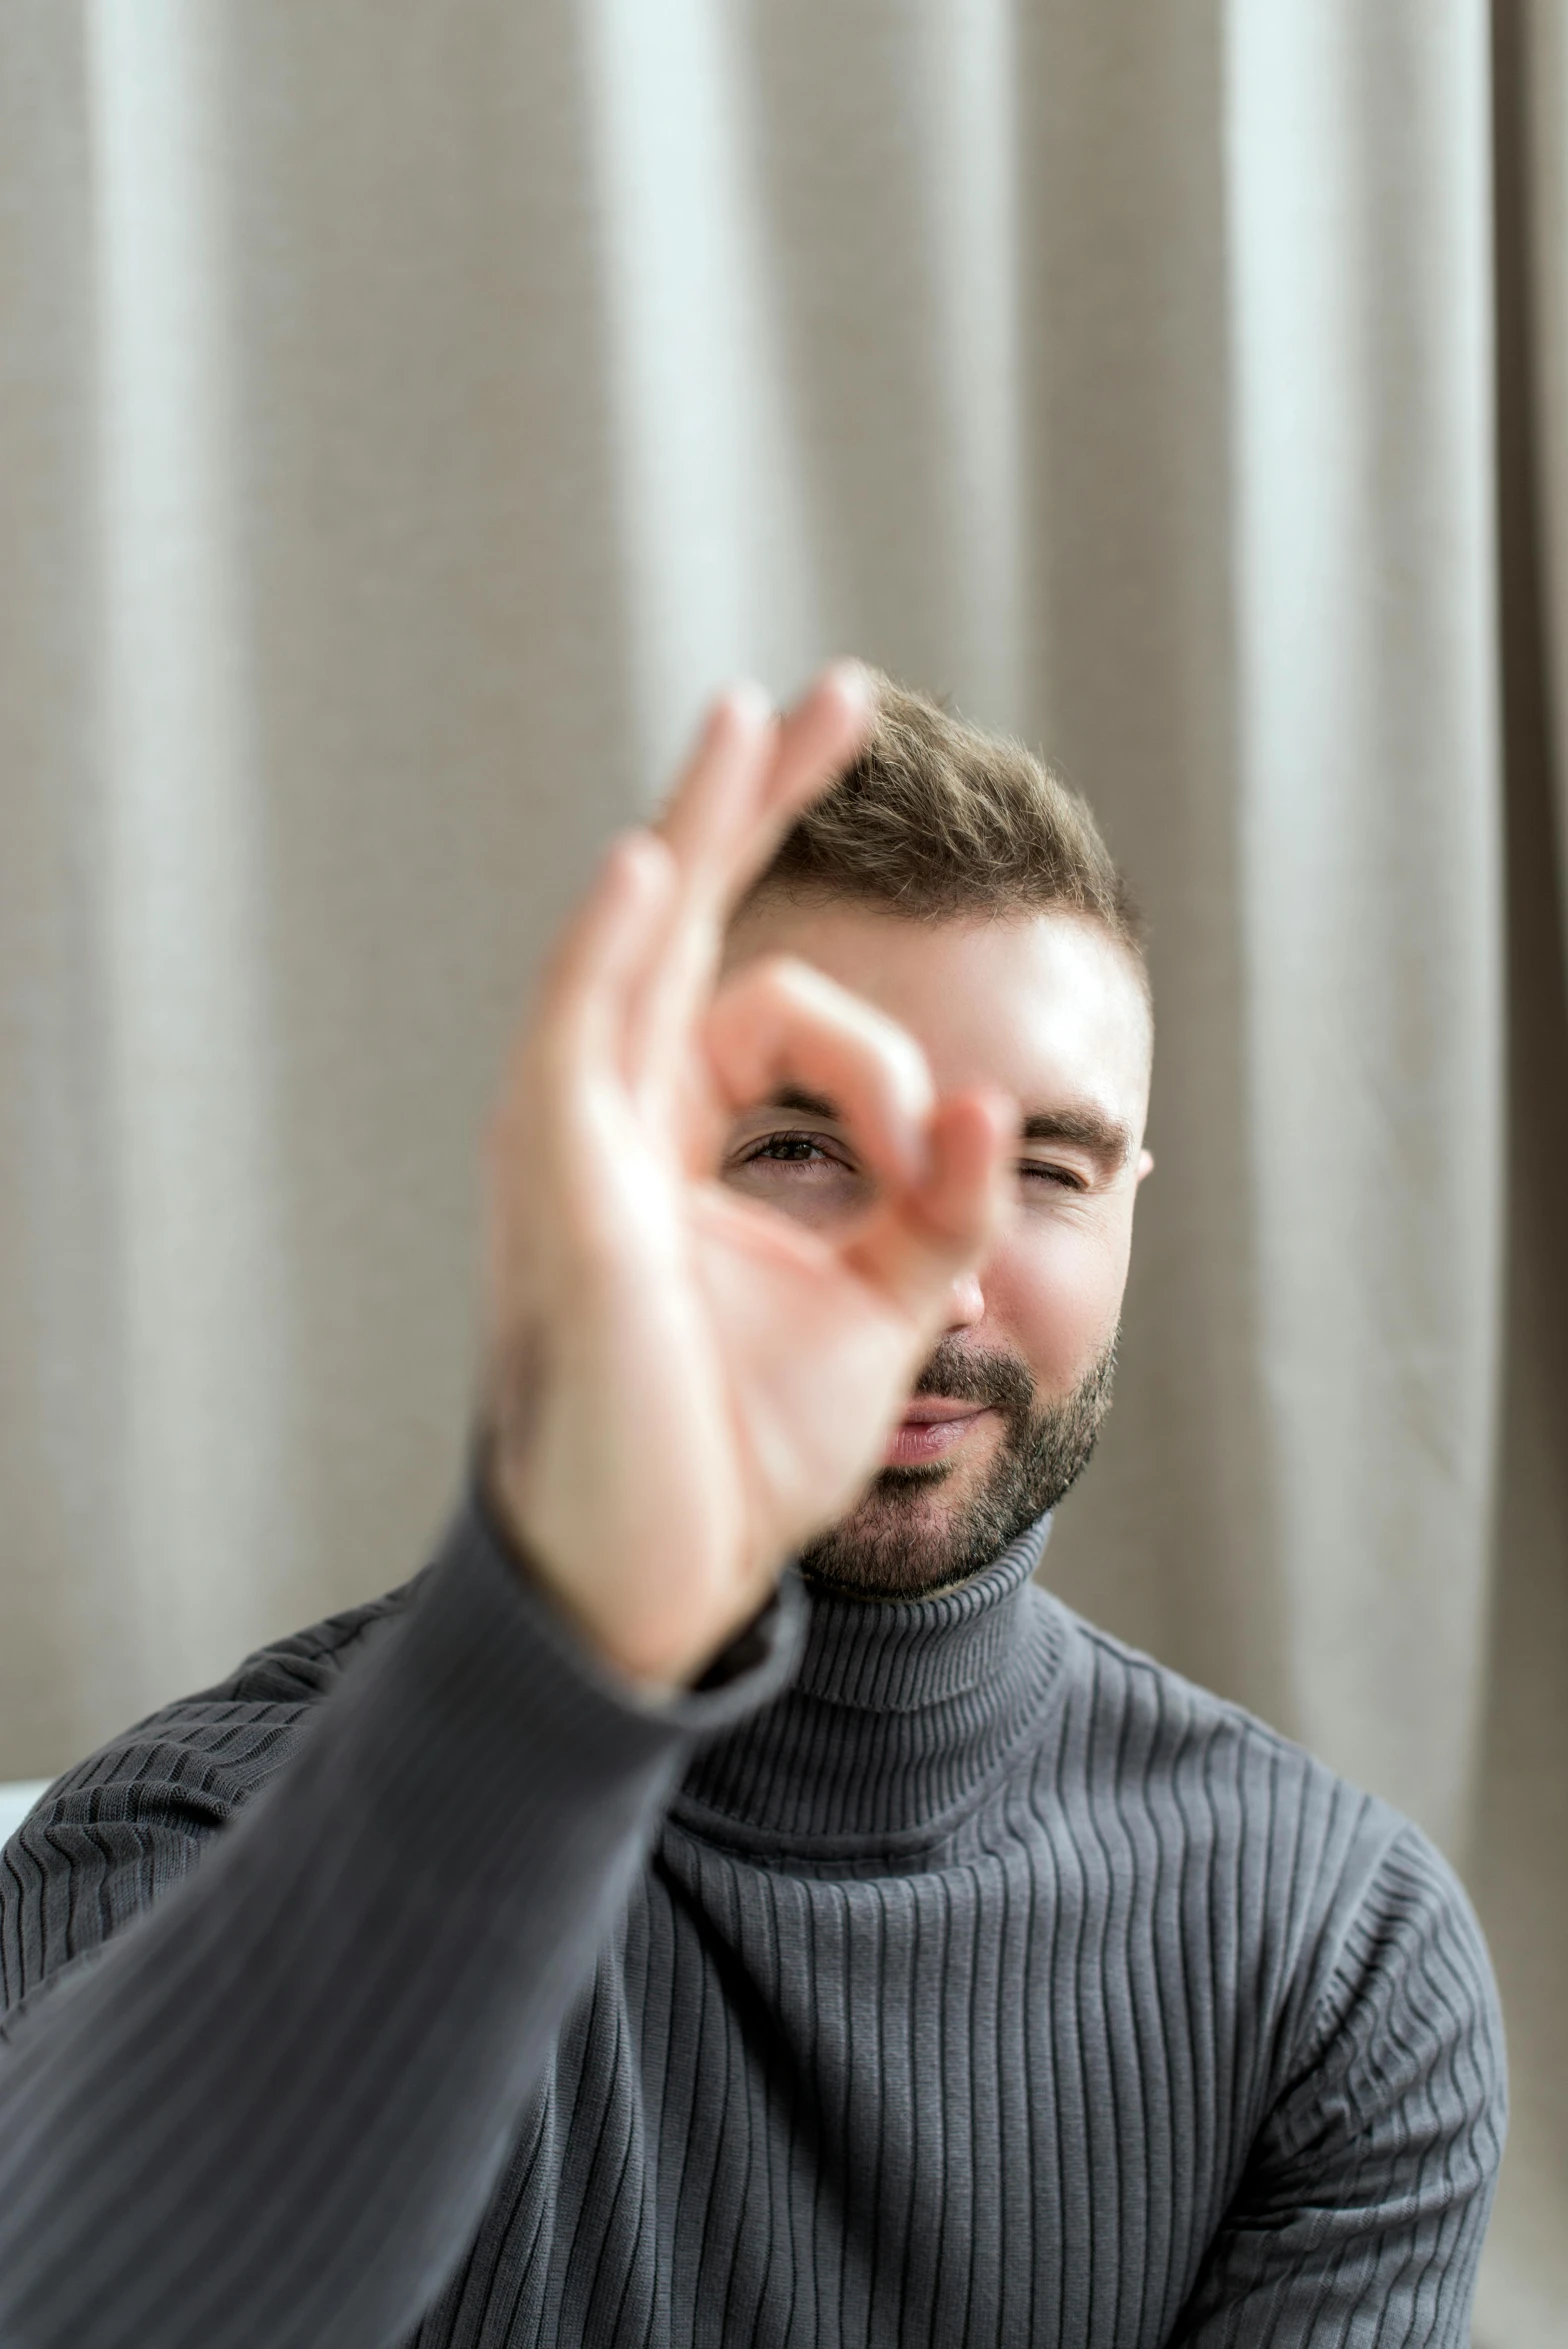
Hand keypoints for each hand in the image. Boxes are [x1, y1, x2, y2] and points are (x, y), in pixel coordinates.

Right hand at [480, 666, 1013, 1689]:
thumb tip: (1005, 1109)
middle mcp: (616, 1123)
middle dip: (757, 804)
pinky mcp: (561, 1200)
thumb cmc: (739, 1454)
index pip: (781, 1019)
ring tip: (752, 716)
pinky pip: (575, 1046)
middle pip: (684, 924)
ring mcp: (576, 1151)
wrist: (658, 1580)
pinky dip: (608, 950)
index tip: (938, 1164)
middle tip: (827, 694)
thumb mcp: (881, 1310)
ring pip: (631, 949)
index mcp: (678, 1145)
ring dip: (696, 826)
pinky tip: (655, 859)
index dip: (890, 1074)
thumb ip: (941, 1205)